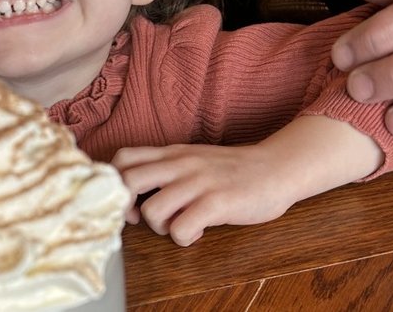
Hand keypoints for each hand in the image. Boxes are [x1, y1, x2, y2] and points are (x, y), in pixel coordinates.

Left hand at [111, 144, 292, 246]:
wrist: (276, 167)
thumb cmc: (232, 169)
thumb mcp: (192, 158)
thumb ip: (166, 168)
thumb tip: (136, 190)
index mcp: (171, 153)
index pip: (123, 158)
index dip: (116, 183)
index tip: (130, 201)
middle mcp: (179, 164)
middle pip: (128, 182)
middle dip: (127, 208)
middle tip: (144, 220)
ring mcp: (198, 182)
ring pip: (152, 211)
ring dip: (160, 228)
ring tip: (179, 226)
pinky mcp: (217, 203)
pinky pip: (181, 229)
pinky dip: (185, 239)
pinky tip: (199, 233)